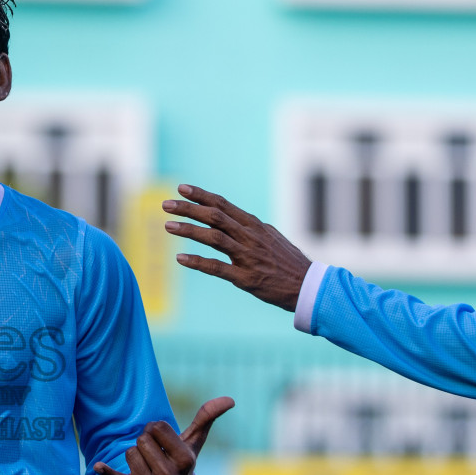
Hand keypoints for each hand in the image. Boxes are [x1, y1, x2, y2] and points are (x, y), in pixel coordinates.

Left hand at [93, 396, 234, 474]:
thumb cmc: (179, 465)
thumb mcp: (193, 444)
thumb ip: (206, 419)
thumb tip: (230, 399)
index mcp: (185, 459)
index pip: (155, 427)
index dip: (154, 432)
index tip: (161, 444)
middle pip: (141, 439)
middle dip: (143, 444)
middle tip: (152, 458)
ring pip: (128, 452)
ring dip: (133, 458)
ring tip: (145, 470)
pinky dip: (107, 473)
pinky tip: (98, 467)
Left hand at [163, 185, 311, 311]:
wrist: (310, 286)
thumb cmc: (289, 263)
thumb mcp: (272, 238)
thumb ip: (251, 229)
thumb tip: (234, 219)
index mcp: (255, 226)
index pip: (223, 205)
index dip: (201, 196)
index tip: (182, 188)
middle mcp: (250, 237)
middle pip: (215, 217)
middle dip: (188, 209)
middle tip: (166, 204)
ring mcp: (248, 257)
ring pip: (213, 238)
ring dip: (189, 230)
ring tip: (168, 226)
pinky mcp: (246, 278)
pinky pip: (217, 268)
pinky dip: (197, 262)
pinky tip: (180, 258)